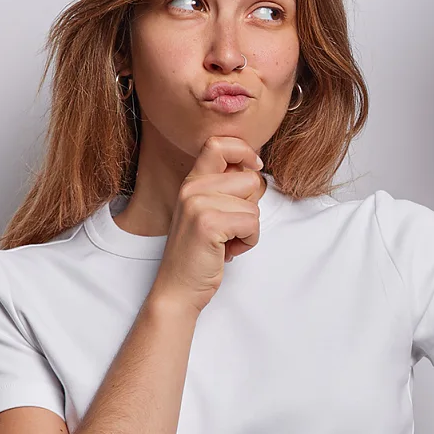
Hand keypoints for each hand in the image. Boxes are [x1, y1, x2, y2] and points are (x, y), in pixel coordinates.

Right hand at [149, 136, 265, 313]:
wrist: (178, 289)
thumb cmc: (200, 252)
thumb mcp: (208, 212)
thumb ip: (225, 188)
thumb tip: (255, 168)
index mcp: (192, 182)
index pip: (219, 143)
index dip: (244, 151)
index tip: (255, 167)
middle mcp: (192, 188)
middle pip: (250, 179)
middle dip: (251, 206)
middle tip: (230, 227)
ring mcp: (197, 204)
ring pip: (254, 205)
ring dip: (249, 228)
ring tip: (226, 241)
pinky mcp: (207, 223)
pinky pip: (252, 223)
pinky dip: (248, 241)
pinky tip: (228, 251)